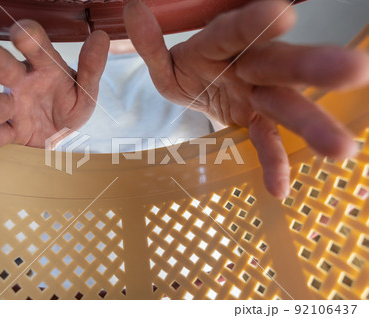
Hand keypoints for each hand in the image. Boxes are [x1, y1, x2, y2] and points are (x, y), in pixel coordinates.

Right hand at [0, 20, 109, 166]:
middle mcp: (21, 82)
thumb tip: (101, 37)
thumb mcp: (86, 89)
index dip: (30, 39)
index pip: (38, 48)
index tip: (21, 33)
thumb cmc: (70, 103)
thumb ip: (91, 68)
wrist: (62, 133)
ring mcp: (10, 108)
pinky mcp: (7, 133)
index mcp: (44, 66)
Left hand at [124, 0, 368, 198]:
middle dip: (310, 68)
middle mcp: (247, 66)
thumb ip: (151, 44)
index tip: (282, 16)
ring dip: (311, 124)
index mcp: (219, 45)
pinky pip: (266, 142)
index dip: (254, 26)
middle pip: (278, 66)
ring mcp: (256, 96)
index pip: (234, 33)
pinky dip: (273, 163)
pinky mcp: (256, 121)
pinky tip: (279, 188)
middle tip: (353, 69)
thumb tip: (133, 12)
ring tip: (341, 148)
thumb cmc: (187, 70)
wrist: (201, 89)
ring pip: (285, 106)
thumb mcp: (164, 62)